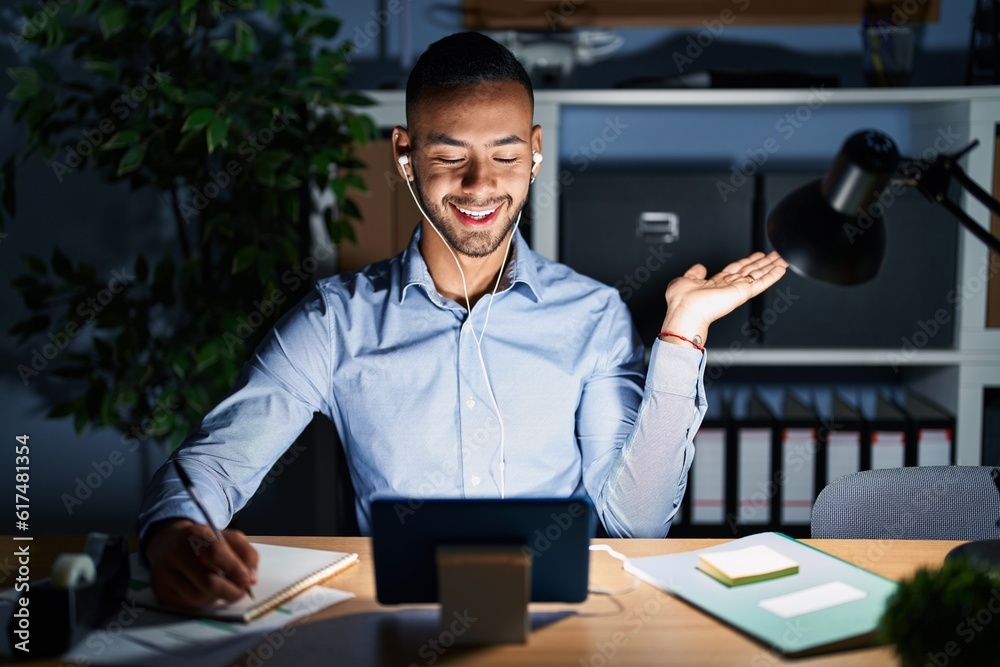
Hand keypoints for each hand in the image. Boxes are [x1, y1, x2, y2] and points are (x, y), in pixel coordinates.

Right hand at [144, 518, 258, 609]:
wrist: (168, 542)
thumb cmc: (204, 541)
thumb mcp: (227, 537)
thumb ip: (246, 553)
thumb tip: (252, 579)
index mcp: (194, 534)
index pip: (216, 552)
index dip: (235, 569)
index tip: (248, 580)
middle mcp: (175, 553)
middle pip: (208, 582)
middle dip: (231, 591)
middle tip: (241, 591)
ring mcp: (164, 574)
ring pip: (199, 597)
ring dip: (217, 597)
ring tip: (223, 588)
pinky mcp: (160, 591)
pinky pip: (188, 605)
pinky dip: (203, 602)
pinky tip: (205, 591)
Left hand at [660, 251, 788, 345]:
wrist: (685, 311)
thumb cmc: (681, 302)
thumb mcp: (685, 280)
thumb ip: (694, 273)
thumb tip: (699, 267)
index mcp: (715, 283)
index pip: (736, 270)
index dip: (748, 262)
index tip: (758, 256)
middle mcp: (728, 287)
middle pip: (750, 272)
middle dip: (764, 263)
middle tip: (776, 255)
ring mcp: (736, 290)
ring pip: (759, 276)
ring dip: (772, 267)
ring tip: (783, 258)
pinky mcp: (742, 293)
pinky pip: (761, 283)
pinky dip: (772, 275)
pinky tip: (781, 269)